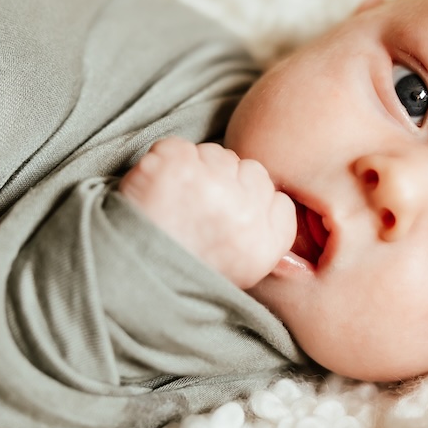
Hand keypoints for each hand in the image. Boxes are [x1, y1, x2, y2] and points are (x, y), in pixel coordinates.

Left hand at [119, 138, 296, 288]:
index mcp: (267, 243)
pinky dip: (165, 161)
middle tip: (193, 212)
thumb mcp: (241, 278)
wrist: (126, 281)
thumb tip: (302, 267)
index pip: (277, 197)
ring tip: (173, 203)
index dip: (249, 201)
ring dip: (194, 170)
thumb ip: (268, 254)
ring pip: (215, 153)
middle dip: (223, 183)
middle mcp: (245, 212)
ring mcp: (209, 184)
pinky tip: (156, 189)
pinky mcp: (174, 164)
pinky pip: (179, 146)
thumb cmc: (182, 277)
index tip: (225, 218)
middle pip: (247, 170)